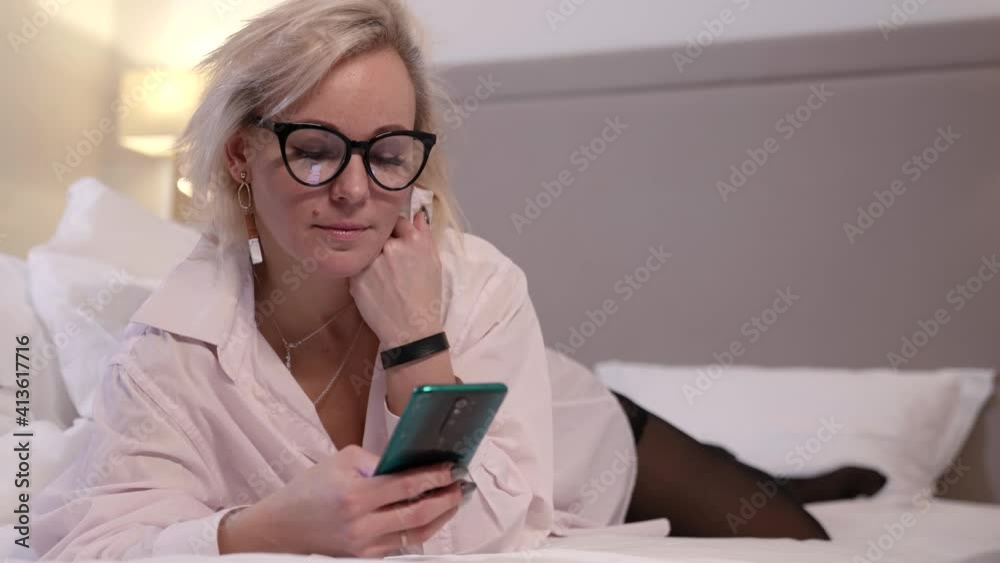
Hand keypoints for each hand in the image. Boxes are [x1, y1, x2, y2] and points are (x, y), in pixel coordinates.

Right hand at [219, 445, 462, 556]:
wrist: (280, 529)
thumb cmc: (309, 490)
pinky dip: (420, 529)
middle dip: (446, 498)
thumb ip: (376, 459)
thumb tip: (409, 461)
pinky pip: (401, 544)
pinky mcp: (365, 558)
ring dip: (440, 517)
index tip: (452, 468)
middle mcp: (362, 525)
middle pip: (418, 513)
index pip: (407, 485)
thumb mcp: (339, 460)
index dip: (435, 476)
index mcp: (355, 495)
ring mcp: (364, 546)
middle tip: (461, 485)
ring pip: (416, 534)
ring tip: (453, 500)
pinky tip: (431, 516)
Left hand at [350, 208, 442, 347]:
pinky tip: (373, 287)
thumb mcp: (433, 263)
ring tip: (380, 277)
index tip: (397, 243)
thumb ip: (425, 234)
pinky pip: (356, 267)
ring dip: (370, 257)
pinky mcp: (355, 277)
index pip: (397, 221)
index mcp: (413, 240)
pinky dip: (362, 274)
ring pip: (365, 250)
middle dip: (382, 243)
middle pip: (379, 234)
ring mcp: (371, 261)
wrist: (411, 329)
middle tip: (388, 263)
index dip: (396, 232)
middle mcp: (390, 246)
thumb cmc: (427, 297)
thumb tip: (418, 213)